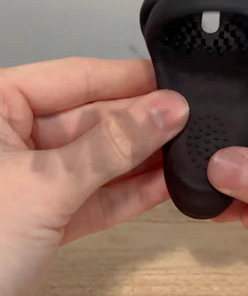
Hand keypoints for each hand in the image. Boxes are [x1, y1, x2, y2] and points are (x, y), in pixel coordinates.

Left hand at [0, 57, 188, 295]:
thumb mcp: (45, 186)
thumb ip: (111, 145)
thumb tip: (163, 111)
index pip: (74, 78)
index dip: (126, 78)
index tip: (168, 83)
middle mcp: (13, 141)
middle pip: (92, 119)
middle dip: (140, 123)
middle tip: (183, 118)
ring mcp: (33, 181)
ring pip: (99, 160)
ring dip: (142, 159)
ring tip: (182, 148)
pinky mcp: (48, 217)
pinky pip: (98, 196)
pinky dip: (131, 193)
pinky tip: (164, 183)